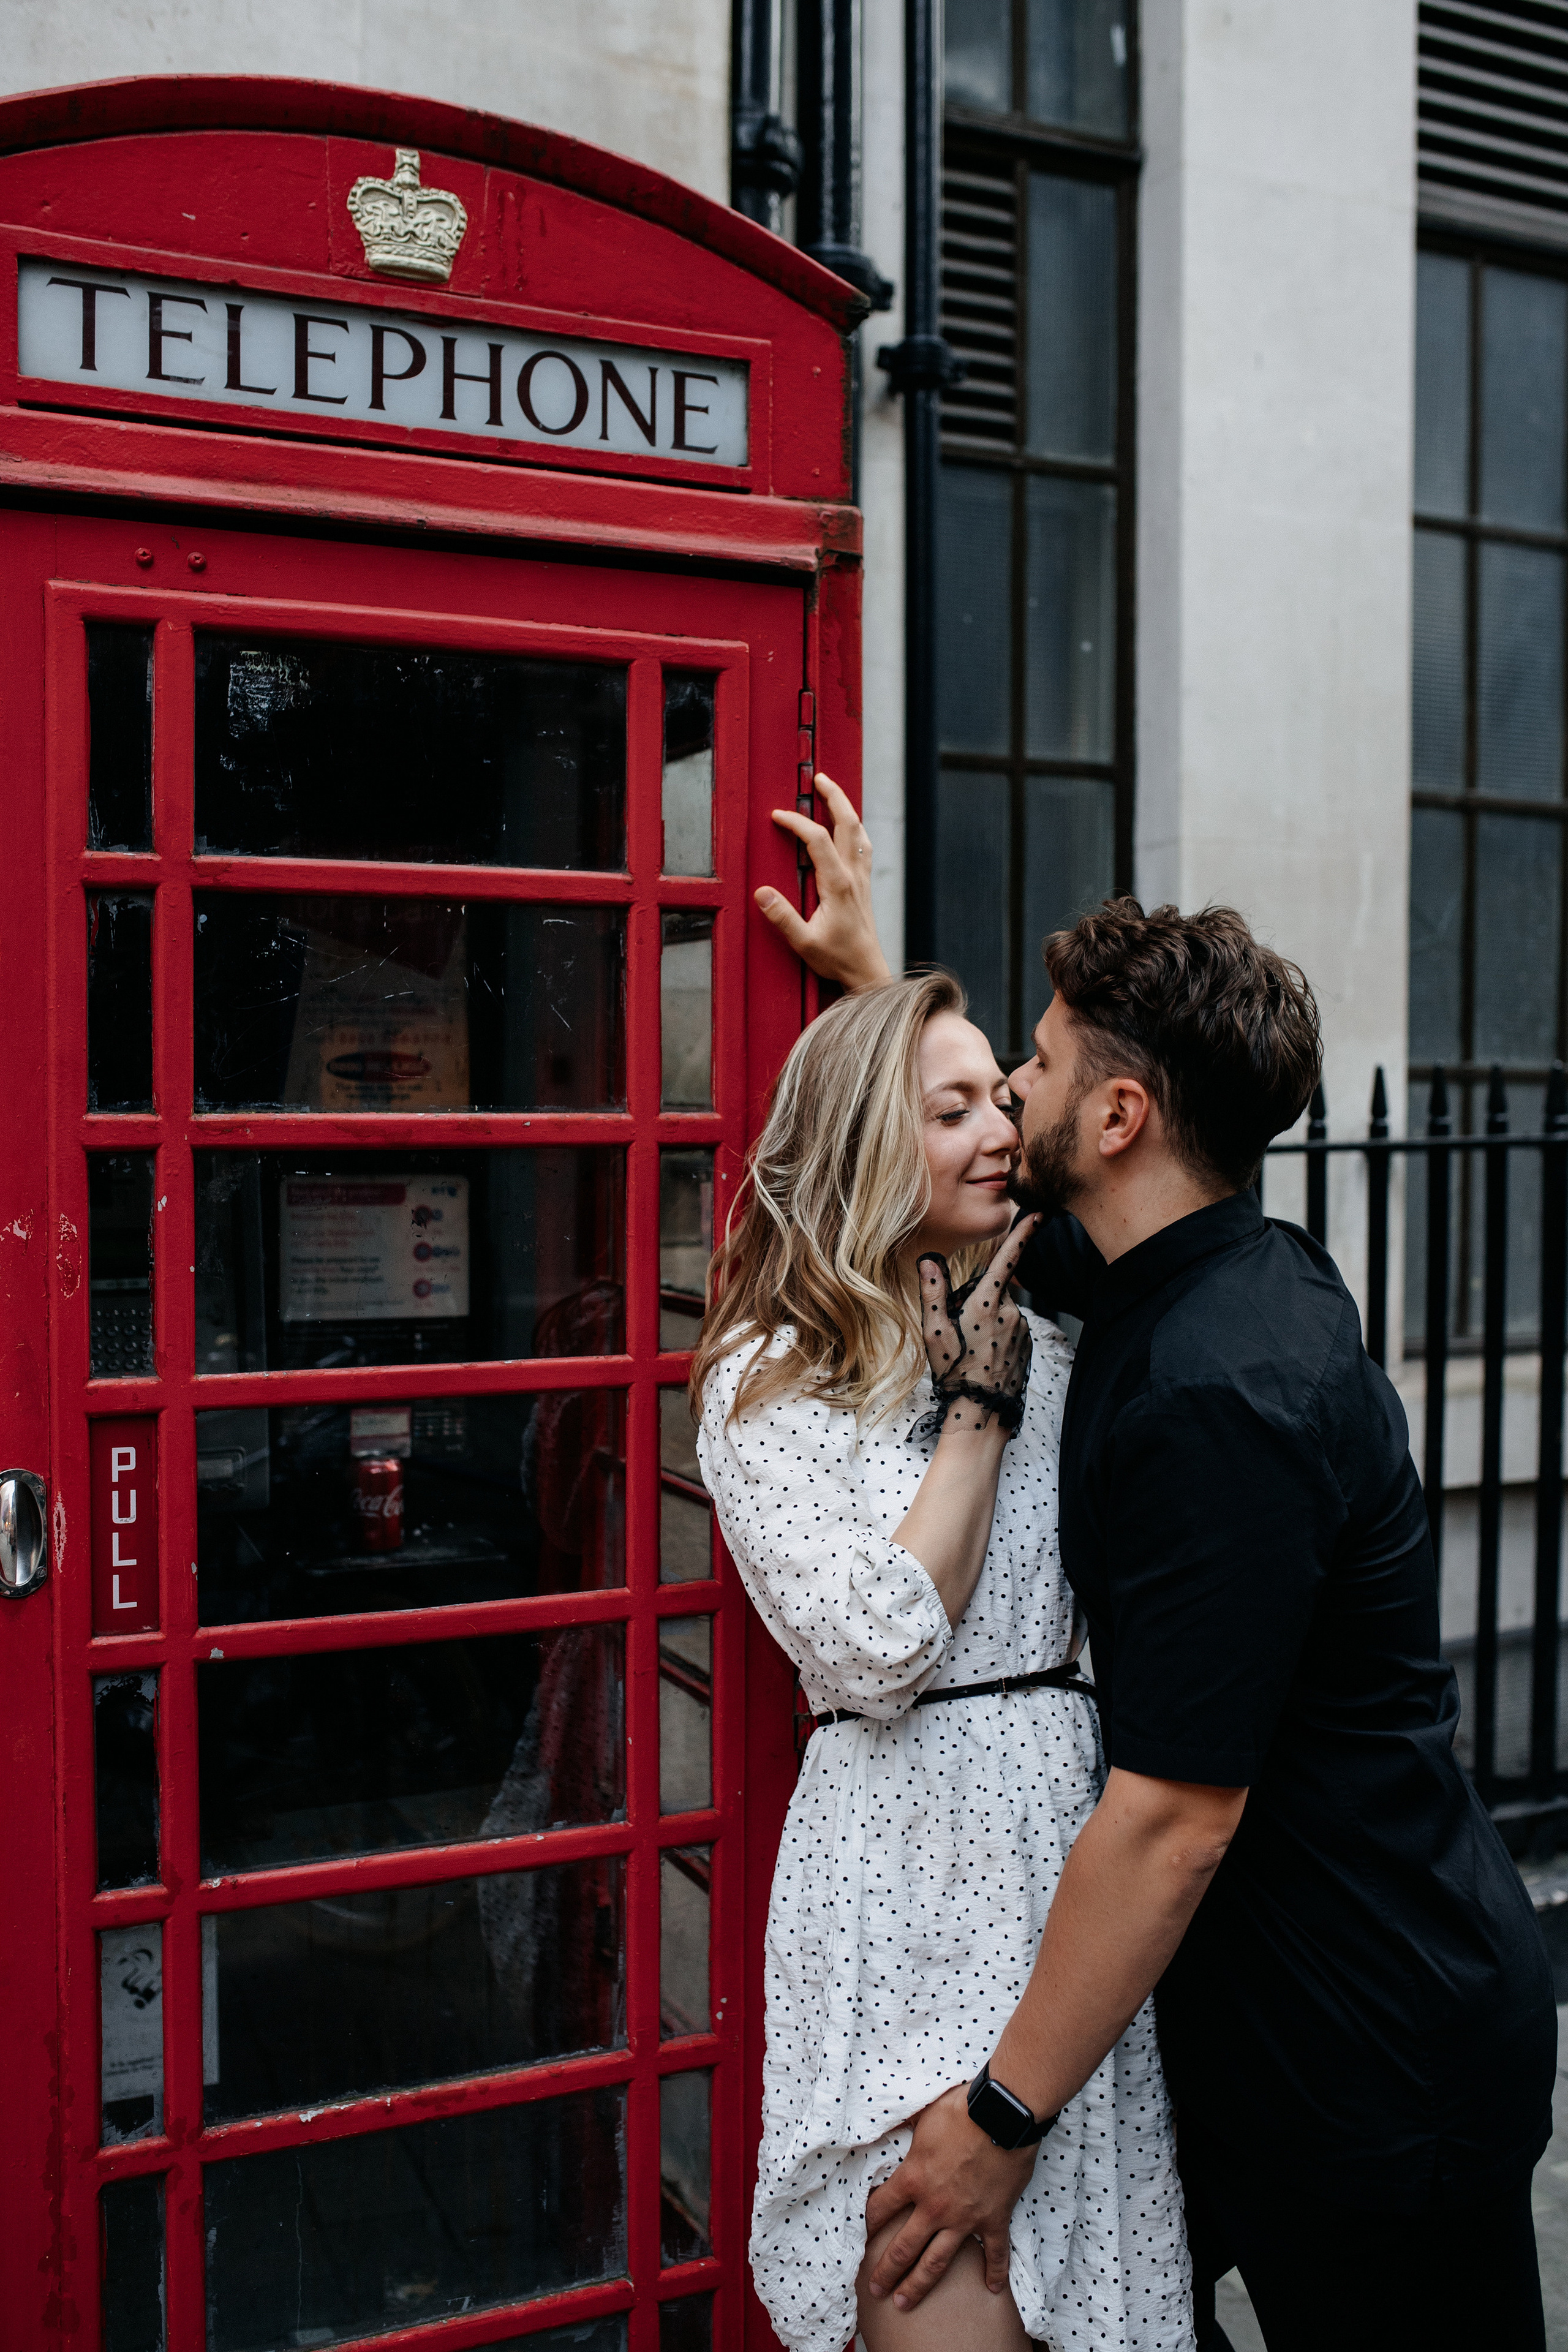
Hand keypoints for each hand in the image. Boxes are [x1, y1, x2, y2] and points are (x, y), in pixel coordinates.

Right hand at [755, 772, 891, 990]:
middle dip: (833, 796)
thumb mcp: (803, 942)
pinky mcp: (863, 885)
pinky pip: (863, 846)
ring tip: (831, 792)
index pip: (817, 839)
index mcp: (837, 884)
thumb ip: (782, 917)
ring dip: (846, 808)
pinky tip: (849, 827)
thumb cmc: (837, 958)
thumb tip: (762, 893)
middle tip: (819, 777)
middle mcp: (853, 876)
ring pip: (859, 832)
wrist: (867, 971)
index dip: (796, 822)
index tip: (777, 816)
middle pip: (848, 823)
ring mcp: (861, 879)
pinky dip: (855, 828)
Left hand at [863, 2085, 1036, 2307]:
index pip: (880, 2209)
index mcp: (914, 2179)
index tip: (859, 2238)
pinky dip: (995, 2272)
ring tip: (904, 2303)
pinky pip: (994, 2253)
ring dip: (919, 2286)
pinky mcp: (993, 2219)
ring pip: (937, 2262)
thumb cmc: (961, 2109)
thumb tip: (888, 2118)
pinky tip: (992, 2289)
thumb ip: (906, 2126)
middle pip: (903, 2248)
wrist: (1003, 2115)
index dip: (866, 2224)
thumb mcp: (923, 2114)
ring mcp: (965, 2218)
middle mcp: (934, 2206)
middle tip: (875, 2290)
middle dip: (887, 2272)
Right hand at [917, 1214, 1038, 1432]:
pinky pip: (1010, 1328)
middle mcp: (1011, 1312)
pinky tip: (984, 1355)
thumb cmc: (954, 1373)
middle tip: (959, 1329)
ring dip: (986, 1320)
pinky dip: (997, 1335)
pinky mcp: (1028, 1344)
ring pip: (1001, 1311)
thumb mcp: (935, 1333)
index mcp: (987, 1304)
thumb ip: (933, 1293)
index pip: (1007, 1259)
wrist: (982, 1414)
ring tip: (971, 1348)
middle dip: (976, 1300)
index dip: (1023, 1234)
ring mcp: (1022, 1329)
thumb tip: (929, 1260)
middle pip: (993, 1290)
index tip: (1040, 1213)